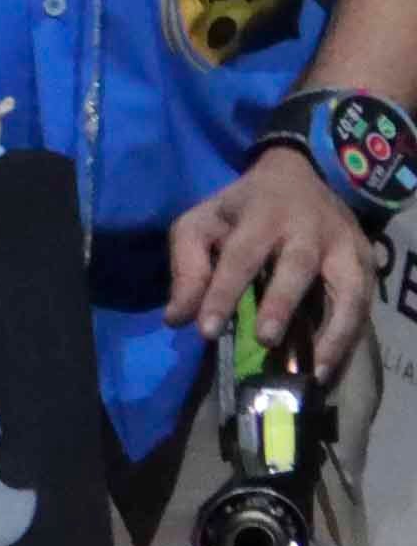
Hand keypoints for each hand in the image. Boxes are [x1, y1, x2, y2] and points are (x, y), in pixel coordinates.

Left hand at [170, 149, 379, 352]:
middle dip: (281, 303)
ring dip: (334, 329)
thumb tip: (178, 318)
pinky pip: (364, 303)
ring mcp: (345, 245)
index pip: (240, 256)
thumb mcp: (202, 222)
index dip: (223, 293)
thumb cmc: (243, 208)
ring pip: (348, 288)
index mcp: (263, 215)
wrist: (299, 174)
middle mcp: (310, 229)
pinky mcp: (367, 262)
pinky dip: (351, 335)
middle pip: (298, 265)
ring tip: (314, 370)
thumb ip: (187, 267)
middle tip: (265, 339)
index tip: (207, 331)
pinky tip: (330, 365)